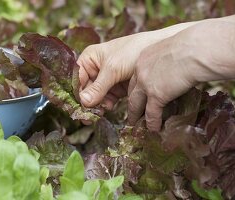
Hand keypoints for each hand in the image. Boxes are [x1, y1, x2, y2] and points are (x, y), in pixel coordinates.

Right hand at [77, 20, 202, 109]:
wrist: (159, 52)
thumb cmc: (133, 52)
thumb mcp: (113, 69)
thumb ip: (98, 87)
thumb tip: (83, 102)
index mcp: (89, 59)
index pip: (76, 79)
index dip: (75, 93)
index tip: (76, 107)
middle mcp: (95, 70)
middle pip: (84, 90)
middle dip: (86, 102)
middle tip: (87, 116)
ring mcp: (106, 80)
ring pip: (95, 97)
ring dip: (96, 105)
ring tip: (99, 112)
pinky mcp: (116, 88)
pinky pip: (106, 100)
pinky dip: (106, 105)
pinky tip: (108, 108)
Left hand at [128, 19, 234, 130]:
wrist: (197, 49)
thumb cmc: (192, 45)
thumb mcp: (172, 51)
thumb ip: (168, 61)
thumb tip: (176, 68)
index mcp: (144, 58)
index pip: (135, 77)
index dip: (136, 88)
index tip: (137, 96)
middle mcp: (140, 70)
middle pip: (132, 91)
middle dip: (132, 103)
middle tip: (133, 113)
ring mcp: (146, 83)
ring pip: (136, 104)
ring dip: (136, 116)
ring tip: (136, 124)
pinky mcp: (156, 95)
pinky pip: (151, 113)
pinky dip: (152, 123)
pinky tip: (154, 129)